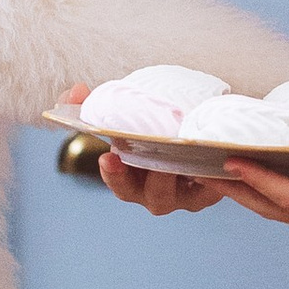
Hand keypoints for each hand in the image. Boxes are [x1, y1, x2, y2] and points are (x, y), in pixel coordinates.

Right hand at [61, 85, 227, 216]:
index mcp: (133, 181)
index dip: (114, 174)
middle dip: (154, 177)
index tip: (108, 158)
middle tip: (158, 154)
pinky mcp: (212, 190)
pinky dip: (211, 173)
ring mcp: (186, 195)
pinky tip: (212, 154)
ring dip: (183, 173)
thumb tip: (76, 92)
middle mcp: (158, 193)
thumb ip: (90, 105)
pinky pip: (212, 186)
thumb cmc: (151, 128)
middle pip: (154, 197)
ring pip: (187, 193)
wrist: (191, 132)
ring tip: (185, 150)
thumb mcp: (122, 115)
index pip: (120, 184)